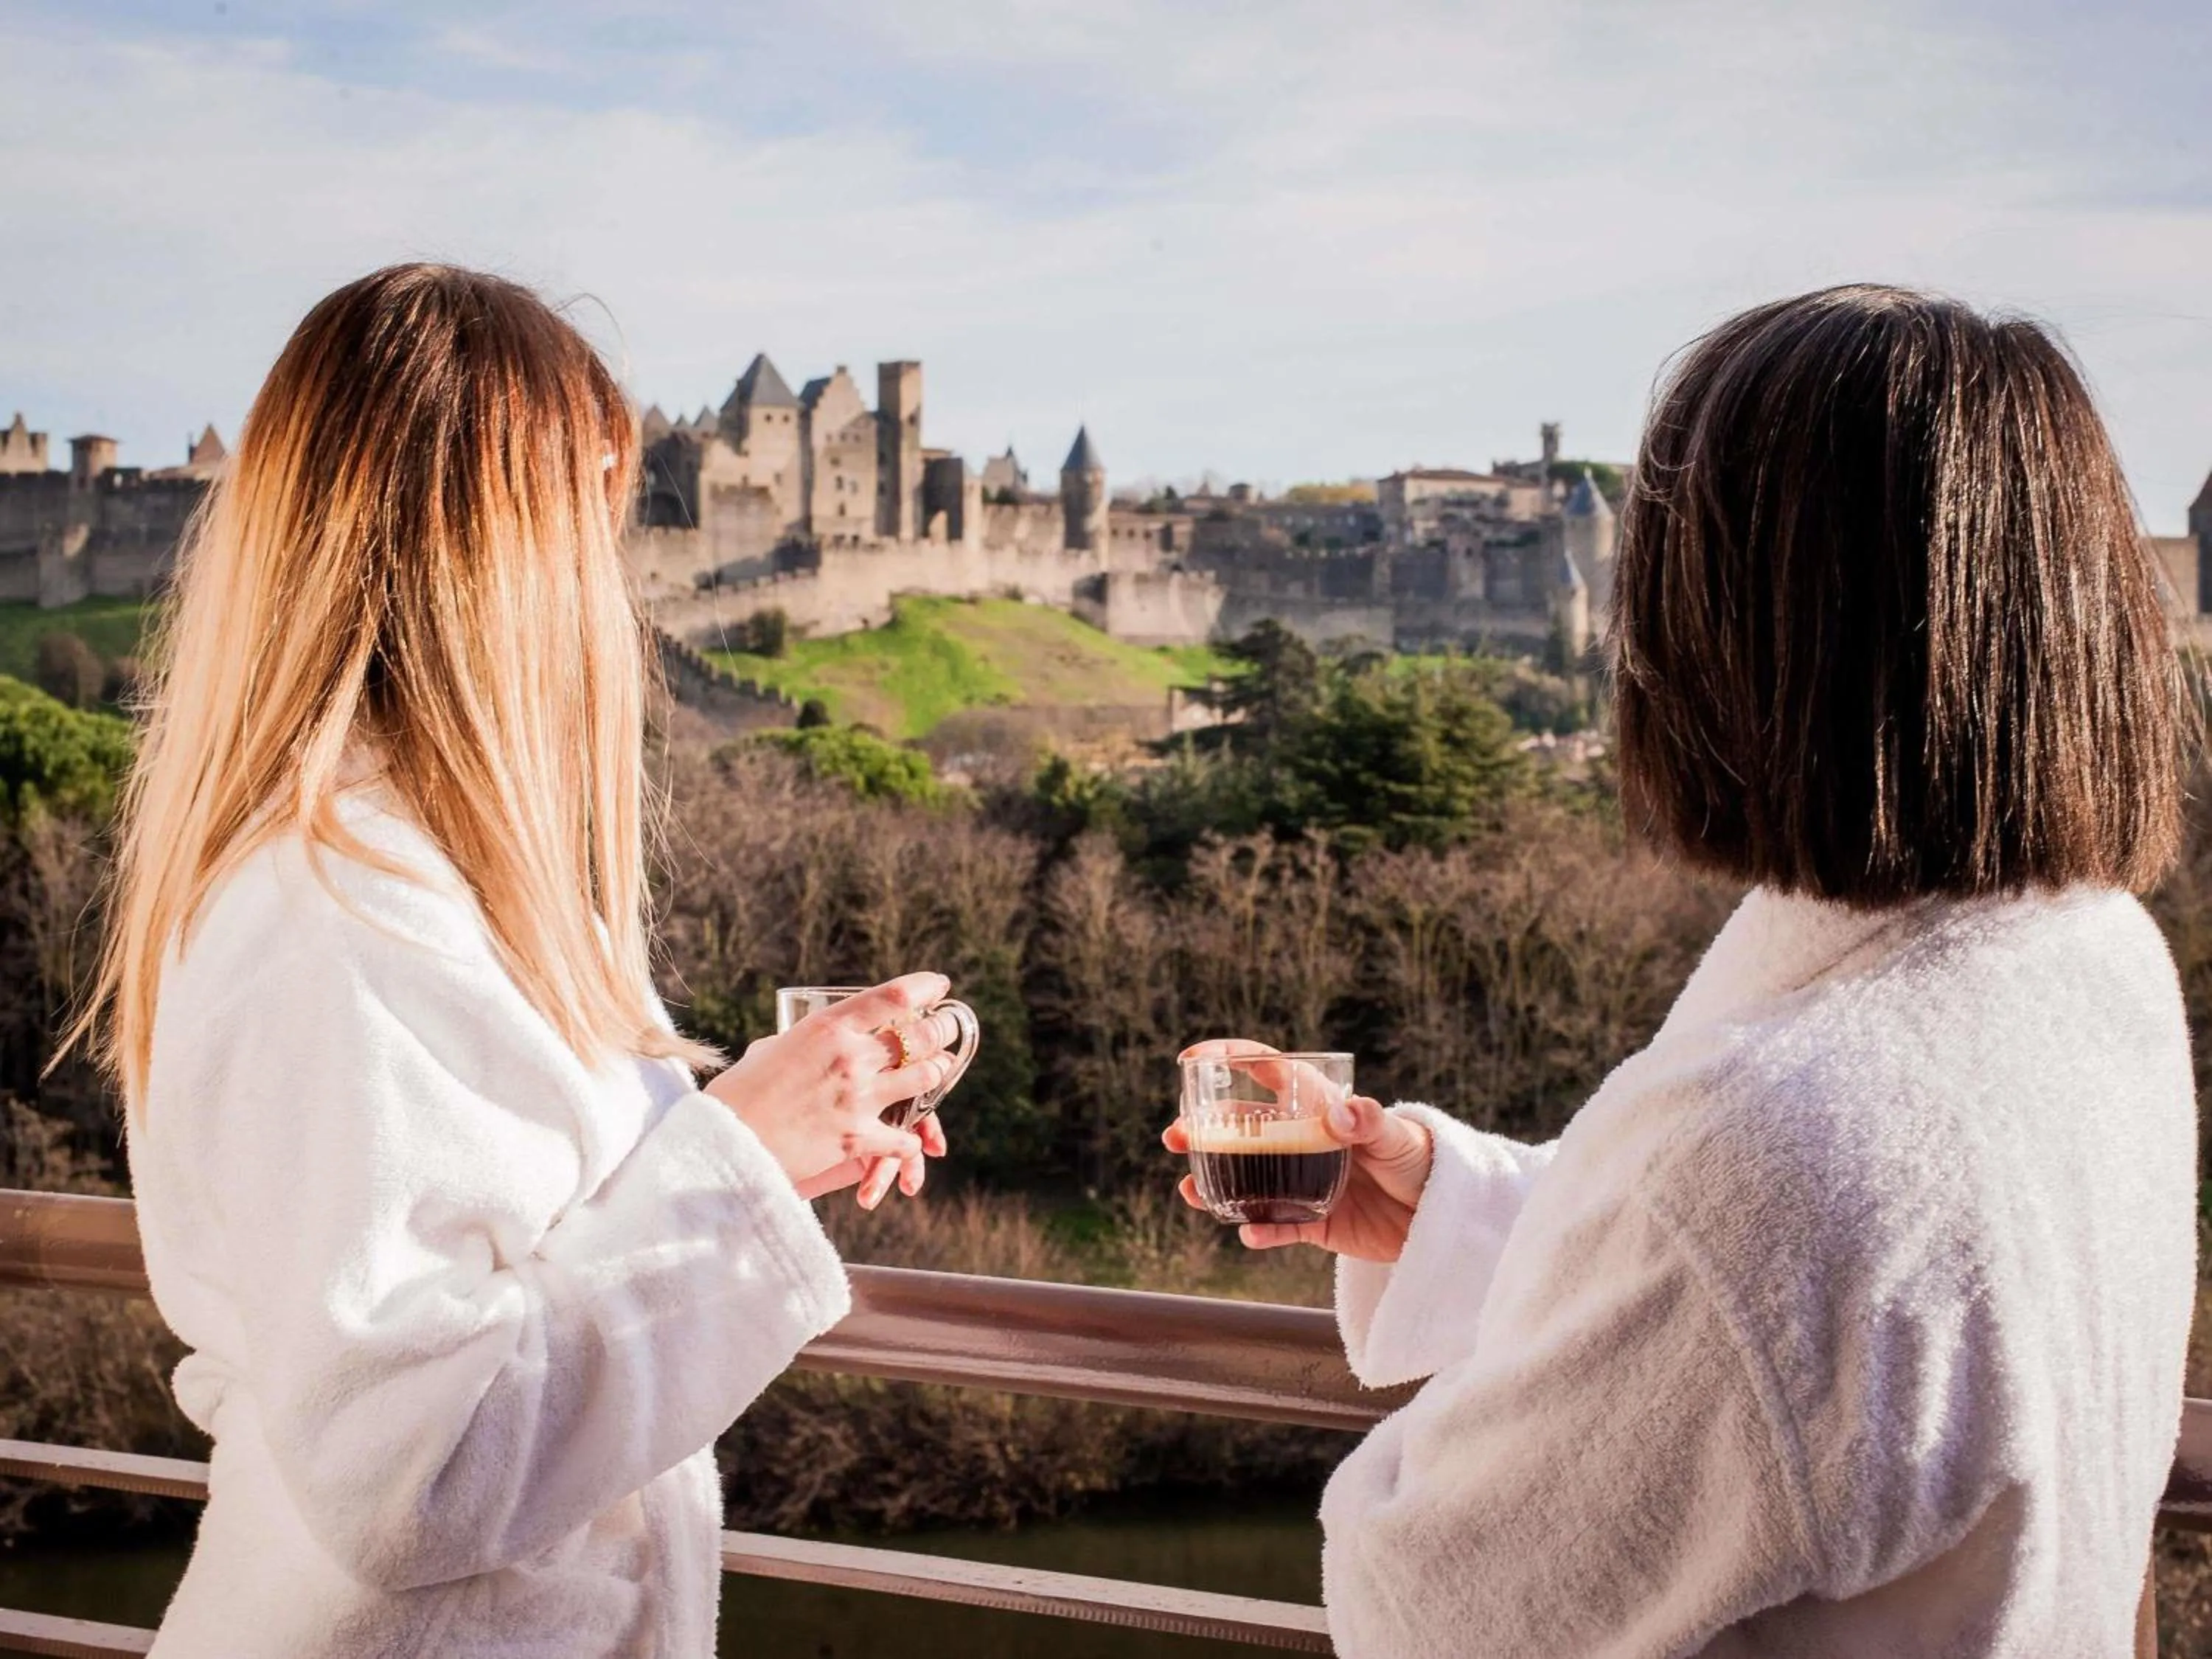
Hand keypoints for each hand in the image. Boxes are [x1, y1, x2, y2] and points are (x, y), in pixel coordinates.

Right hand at [706, 973, 959, 1208]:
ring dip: (936, 1073)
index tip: (940, 985)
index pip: (893, 996)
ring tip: (940, 1068)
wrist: (722, 1145)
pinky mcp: (857, 1140)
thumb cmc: (738, 1094)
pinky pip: (905, 1136)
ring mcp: (857, 1099)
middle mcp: (850, 1058)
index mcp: (827, 1027)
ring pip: (925, 1079)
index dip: (925, 987)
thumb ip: (805, 1042)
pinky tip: (912, 1138)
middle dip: (942, 1029)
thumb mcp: (771, 1050)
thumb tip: (819, 1040)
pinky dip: (911, 1139)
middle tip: (948, 1028)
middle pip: (921, 1036)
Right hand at [1164, 1040, 1432, 1261]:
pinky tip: (1248, 1232)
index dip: (1229, 1059)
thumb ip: (1370, 1122)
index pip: (1269, 1072)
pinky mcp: (1316, 1222)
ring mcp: (1305, 1181)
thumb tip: (1342, 1115)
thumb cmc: (1424, 1159)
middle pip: (1243, 1129)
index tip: (1192, 1060)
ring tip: (1189, 1189)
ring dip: (1215, 1182)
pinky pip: (1278, 1225)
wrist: (1447, 1215)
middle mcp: (1304, 1141)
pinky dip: (1260, 1229)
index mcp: (1320, 1108)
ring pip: (1247, 1179)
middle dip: (1203, 1129)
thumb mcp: (1398, 1137)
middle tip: (1173, 1134)